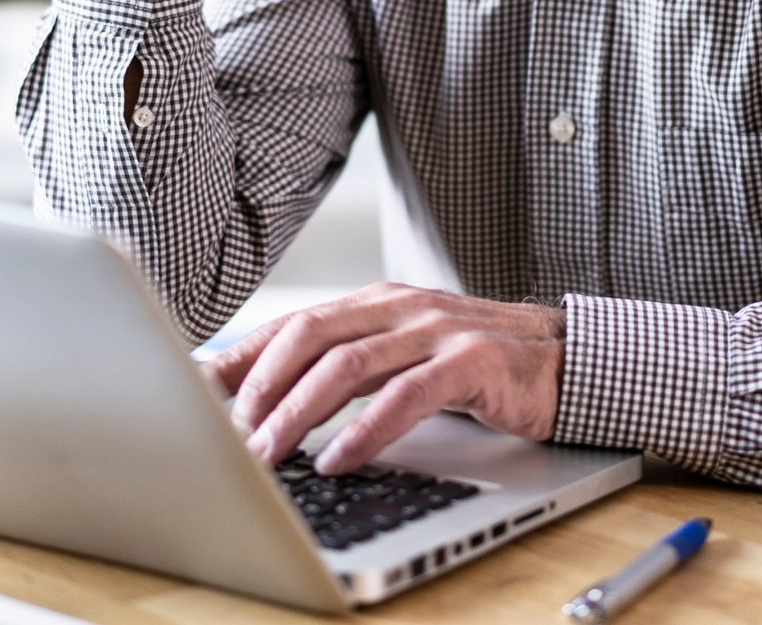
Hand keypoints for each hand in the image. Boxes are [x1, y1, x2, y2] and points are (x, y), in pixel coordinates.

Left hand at [205, 282, 565, 475]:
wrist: (564, 358)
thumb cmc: (476, 363)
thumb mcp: (402, 355)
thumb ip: (346, 367)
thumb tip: (266, 401)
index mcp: (376, 303)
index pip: (292, 324)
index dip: (241, 357)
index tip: (197, 392)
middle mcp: (400, 308)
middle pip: (310, 335)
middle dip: (261, 386)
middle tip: (231, 434)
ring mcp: (436, 330)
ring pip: (349, 364)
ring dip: (299, 413)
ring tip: (270, 453)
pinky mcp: (472, 361)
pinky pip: (407, 395)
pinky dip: (365, 430)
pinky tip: (338, 458)